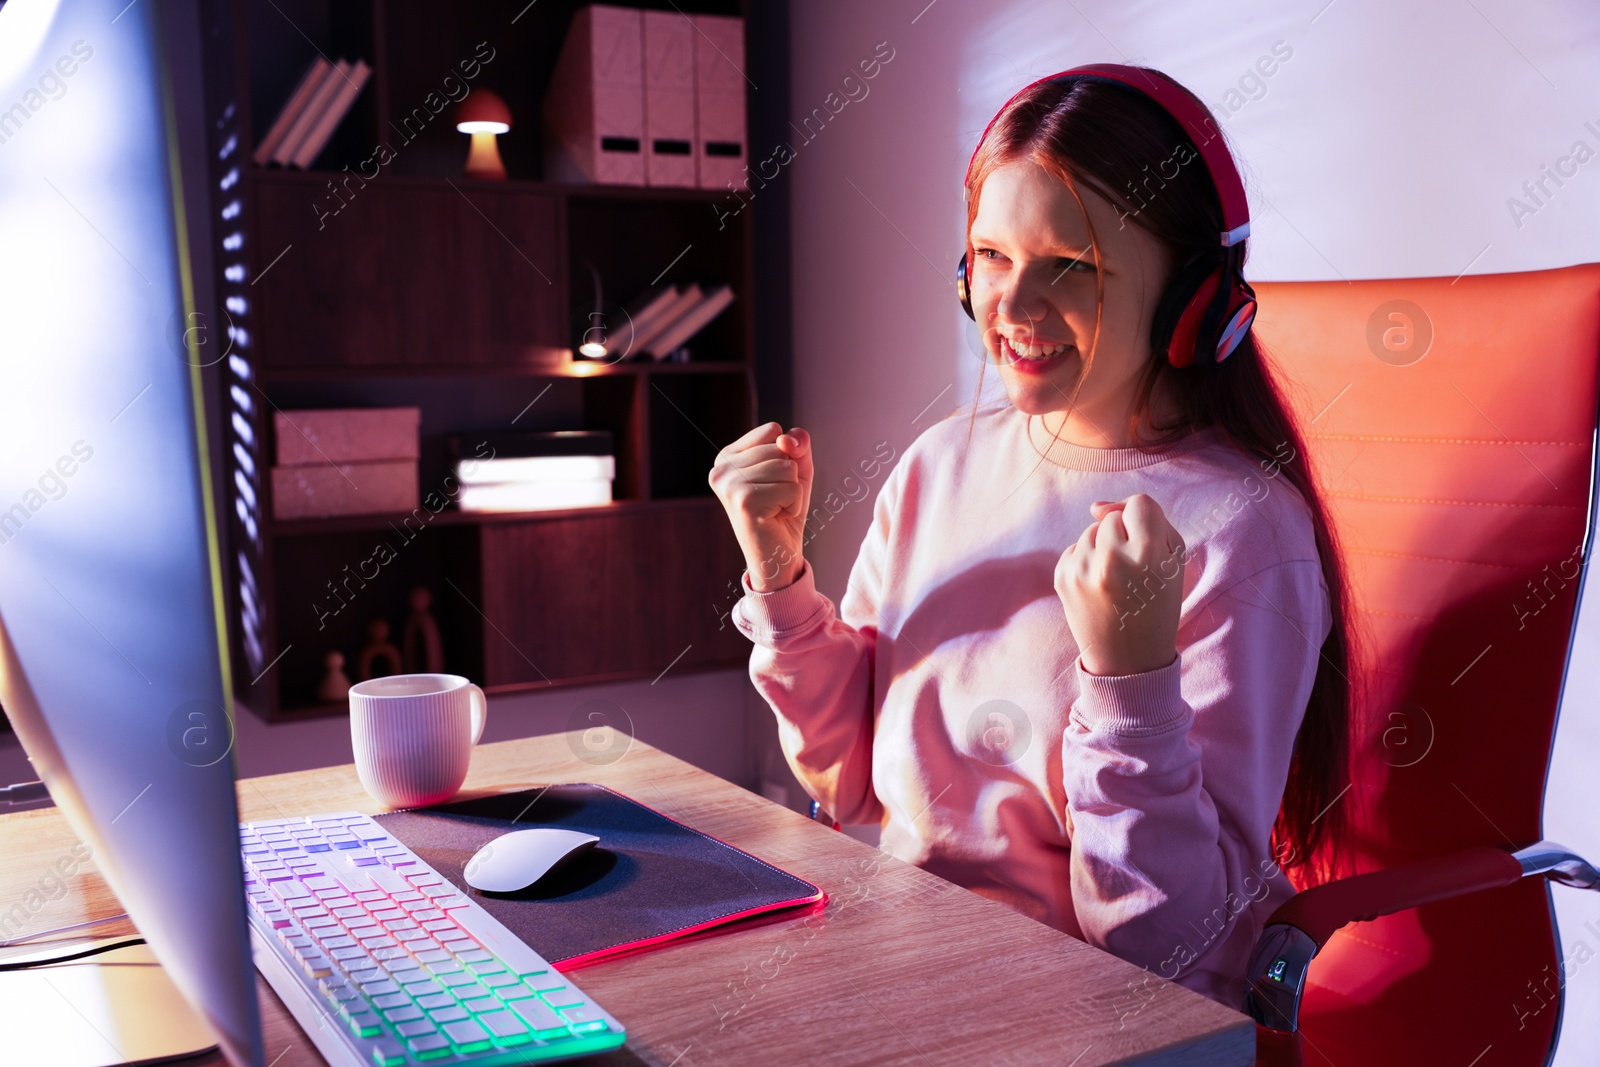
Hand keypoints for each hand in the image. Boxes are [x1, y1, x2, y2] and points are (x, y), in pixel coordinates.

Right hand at [708, 422, 812, 590]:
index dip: (785, 456)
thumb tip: (786, 441)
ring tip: (775, 508)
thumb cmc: (783, 510)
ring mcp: (730, 485)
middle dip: (789, 476)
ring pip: (787, 467)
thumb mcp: (795, 469)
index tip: (771, 482)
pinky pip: (791, 488)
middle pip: (780, 449)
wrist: (776, 556)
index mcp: (726, 456)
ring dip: (792, 491)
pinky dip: (793, 504)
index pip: (773, 431)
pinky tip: (776, 517)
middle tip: (774, 500)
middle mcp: (721, 468)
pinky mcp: (745, 501)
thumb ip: (796, 444)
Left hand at [1054, 494, 1185, 675]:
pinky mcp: (1062, 578)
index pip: (1140, 503)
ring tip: (1114, 582)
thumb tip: (1096, 507)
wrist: (1128, 660)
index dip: (1145, 521)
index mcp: (1147, 554)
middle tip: (1133, 573)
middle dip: (1123, 537)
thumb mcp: (1172, 565)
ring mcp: (1083, 568)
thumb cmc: (1157, 608)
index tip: (1146, 545)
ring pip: (1091, 531)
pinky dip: (1086, 562)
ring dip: (1103, 548)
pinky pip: (1075, 548)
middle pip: (1113, 517)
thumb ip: (1150, 521)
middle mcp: (1111, 558)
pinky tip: (1098, 588)